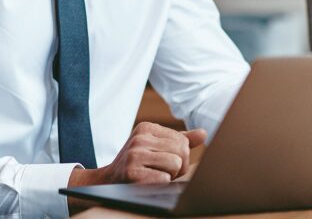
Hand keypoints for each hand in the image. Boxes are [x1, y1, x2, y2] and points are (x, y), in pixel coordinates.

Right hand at [68, 122, 206, 187]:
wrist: (108, 180)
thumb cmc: (138, 163)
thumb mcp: (155, 146)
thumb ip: (180, 140)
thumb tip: (203, 133)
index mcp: (146, 127)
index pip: (183, 140)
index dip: (181, 156)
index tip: (165, 161)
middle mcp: (139, 138)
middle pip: (182, 151)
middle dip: (178, 167)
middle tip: (163, 171)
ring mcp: (134, 154)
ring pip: (176, 164)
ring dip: (170, 176)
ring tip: (155, 175)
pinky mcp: (132, 172)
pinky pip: (164, 179)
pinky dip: (160, 184)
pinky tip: (148, 182)